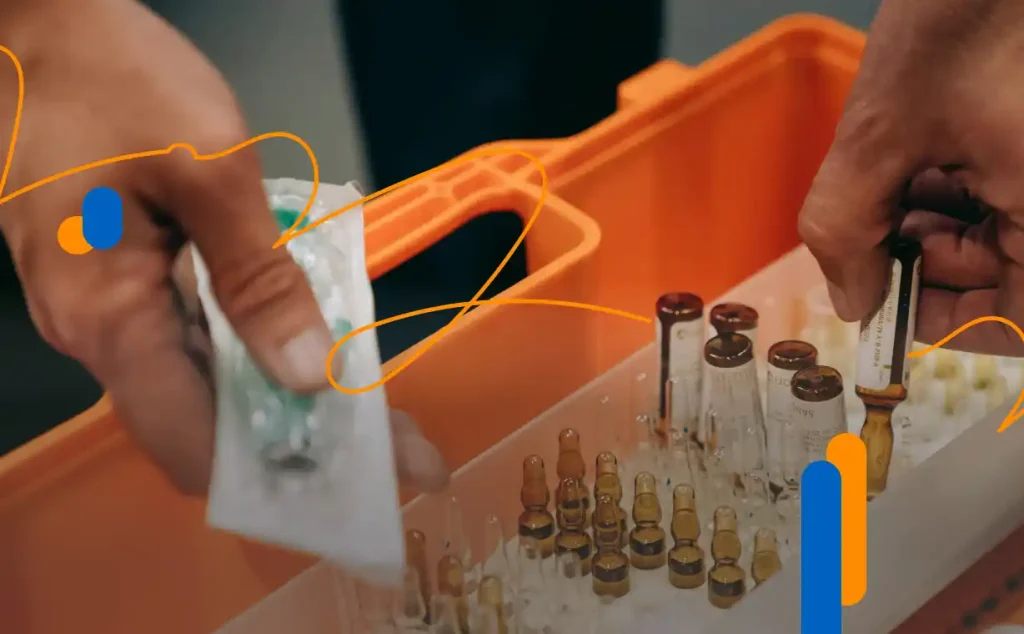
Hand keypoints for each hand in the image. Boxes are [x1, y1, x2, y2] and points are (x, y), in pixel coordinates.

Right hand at [0, 0, 447, 493]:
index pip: (189, 438)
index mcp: (101, 315)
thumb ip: (259, 277)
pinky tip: (308, 352)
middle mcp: (93, 330)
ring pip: (197, 383)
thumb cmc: (120, 80)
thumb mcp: (209, 169)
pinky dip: (251, 354)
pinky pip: (189, 340)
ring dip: (278, 400)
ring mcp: (102, 309)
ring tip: (368, 415)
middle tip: (389, 449)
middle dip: (295, 441)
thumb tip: (304, 372)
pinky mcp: (117, 282)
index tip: (363, 480)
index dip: (277, 470)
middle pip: (199, 420)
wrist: (45, 23)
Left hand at [798, 0, 1023, 354]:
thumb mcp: (880, 134)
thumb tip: (851, 300)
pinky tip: (907, 163)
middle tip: (868, 240)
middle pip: (1004, 277)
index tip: (887, 311)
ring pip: (997, 235)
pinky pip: (1000, 192)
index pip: (1019, 321)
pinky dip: (948, 191)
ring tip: (886, 185)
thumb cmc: (958, 18)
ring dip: (929, 226)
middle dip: (926, 265)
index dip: (948, 326)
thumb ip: (849, 229)